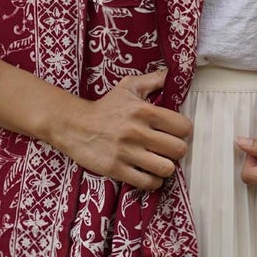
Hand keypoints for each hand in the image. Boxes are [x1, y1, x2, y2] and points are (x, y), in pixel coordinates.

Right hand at [53, 65, 193, 191]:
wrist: (74, 125)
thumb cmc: (105, 107)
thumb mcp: (128, 87)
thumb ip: (153, 80)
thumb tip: (173, 74)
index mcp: (144, 111)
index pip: (183, 127)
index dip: (183, 131)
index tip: (175, 132)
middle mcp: (137, 131)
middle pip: (178, 150)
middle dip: (176, 150)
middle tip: (167, 149)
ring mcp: (127, 152)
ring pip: (166, 168)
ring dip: (165, 167)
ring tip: (159, 162)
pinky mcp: (116, 169)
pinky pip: (148, 182)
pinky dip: (152, 181)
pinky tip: (149, 173)